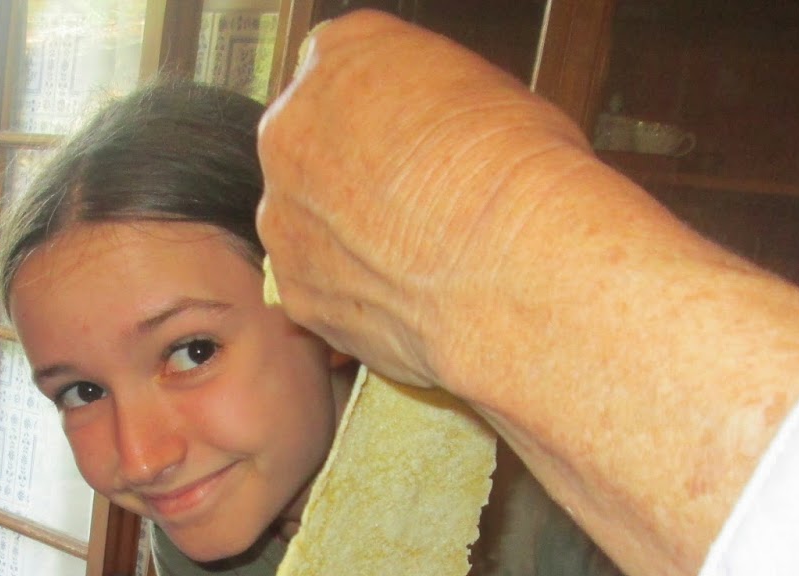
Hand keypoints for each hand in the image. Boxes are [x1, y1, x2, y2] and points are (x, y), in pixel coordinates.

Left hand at [256, 10, 593, 395]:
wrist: (511, 266)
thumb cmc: (514, 175)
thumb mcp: (484, 88)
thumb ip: (426, 99)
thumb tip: (433, 126)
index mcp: (341, 58)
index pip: (342, 76)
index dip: (382, 117)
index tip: (409, 142)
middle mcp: (293, 131)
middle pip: (313, 151)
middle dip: (355, 176)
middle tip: (414, 202)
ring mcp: (284, 216)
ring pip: (309, 224)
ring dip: (349, 239)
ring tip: (417, 258)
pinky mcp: (295, 292)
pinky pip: (318, 288)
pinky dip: (352, 295)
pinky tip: (404, 295)